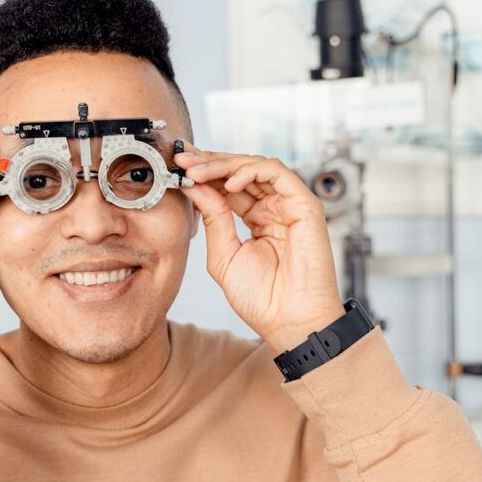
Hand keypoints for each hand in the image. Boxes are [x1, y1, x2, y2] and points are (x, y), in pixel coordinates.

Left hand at [175, 144, 345, 352]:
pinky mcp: (304, 204)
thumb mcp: (224, 255)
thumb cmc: (262, 298)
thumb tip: (195, 187)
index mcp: (256, 219)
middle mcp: (273, 208)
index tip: (177, 168)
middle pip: (240, 172)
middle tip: (183, 160)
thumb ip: (213, 218)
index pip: (228, 186)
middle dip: (209, 162)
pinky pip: (277, 173)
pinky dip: (251, 171)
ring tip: (198, 172)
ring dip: (224, 164)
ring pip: (255, 167)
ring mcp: (289, 205)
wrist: (288, 320)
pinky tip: (229, 183)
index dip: (204, 175)